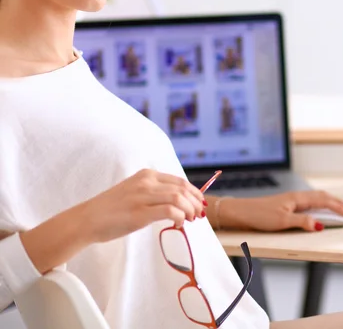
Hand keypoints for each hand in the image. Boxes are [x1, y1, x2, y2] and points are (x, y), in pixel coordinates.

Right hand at [80, 169, 207, 243]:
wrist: (87, 219)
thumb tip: (179, 202)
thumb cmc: (112, 209)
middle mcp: (145, 182)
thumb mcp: (135, 192)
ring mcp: (142, 196)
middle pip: (182, 188)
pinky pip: (170, 211)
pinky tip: (178, 224)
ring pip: (179, 198)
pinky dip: (180, 217)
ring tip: (190, 219)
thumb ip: (154, 192)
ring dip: (190, 210)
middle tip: (198, 214)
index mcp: (146, 175)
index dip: (194, 192)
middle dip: (195, 202)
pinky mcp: (139, 213)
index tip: (199, 204)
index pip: (179, 181)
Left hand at [219, 191, 342, 231]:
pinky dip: (320, 206)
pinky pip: (310, 203)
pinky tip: (320, 211)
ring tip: (340, 211)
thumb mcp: (282, 221)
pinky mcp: (287, 205)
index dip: (338, 208)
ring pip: (317, 199)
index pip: (324, 200)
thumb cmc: (259, 215)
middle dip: (338, 204)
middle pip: (323, 197)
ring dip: (330, 204)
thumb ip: (303, 222)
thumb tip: (320, 225)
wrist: (241, 212)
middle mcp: (297, 197)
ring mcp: (292, 201)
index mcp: (298, 198)